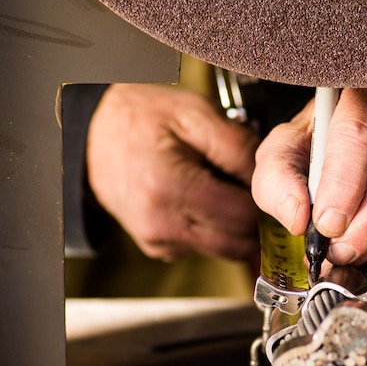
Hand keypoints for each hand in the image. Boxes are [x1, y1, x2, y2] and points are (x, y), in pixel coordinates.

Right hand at [86, 83, 259, 261]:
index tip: (270, 184)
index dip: (265, 202)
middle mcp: (162, 225)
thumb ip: (240, 149)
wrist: (93, 133)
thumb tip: (273, 185)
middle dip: (255, 219)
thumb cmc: (145, 117)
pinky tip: (207, 199)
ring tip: (227, 187)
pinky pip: (205, 249)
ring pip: (225, 251)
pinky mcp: (157, 248)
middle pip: (238, 243)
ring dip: (237, 227)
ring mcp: (158, 242)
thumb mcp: (198, 114)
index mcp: (171, 189)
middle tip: (254, 187)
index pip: (244, 218)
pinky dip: (216, 230)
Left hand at [251, 85, 366, 264]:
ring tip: (349, 249)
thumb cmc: (321, 138)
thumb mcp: (286, 148)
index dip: (343, 184)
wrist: (362, 128)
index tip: (326, 223)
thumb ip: (278, 181)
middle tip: (339, 250)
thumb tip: (298, 218)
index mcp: (364, 92)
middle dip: (366, 222)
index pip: (358, 134)